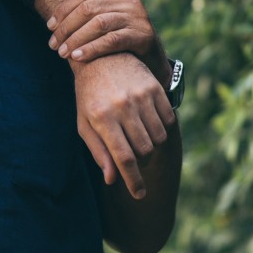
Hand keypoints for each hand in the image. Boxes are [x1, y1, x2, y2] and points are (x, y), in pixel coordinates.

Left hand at [47, 0, 166, 80]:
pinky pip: (111, 40)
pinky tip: (77, 57)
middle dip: (67, 27)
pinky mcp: (142, 35)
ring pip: (98, 24)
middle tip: (53, 44)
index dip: (64, 10)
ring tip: (62, 53)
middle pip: (89, 8)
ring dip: (76, 39)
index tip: (49, 26)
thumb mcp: (115, 12)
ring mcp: (138, 16)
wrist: (152, 57)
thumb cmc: (125, 33)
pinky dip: (92, 48)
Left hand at [73, 54, 173, 198]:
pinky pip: (168, 120)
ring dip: (152, 146)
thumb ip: (99, 152)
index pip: (123, 158)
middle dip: (141, 161)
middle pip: (144, 150)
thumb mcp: (85, 124)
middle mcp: (122, 106)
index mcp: (102, 117)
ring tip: (139, 138)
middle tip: (134, 157)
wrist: (100, 58)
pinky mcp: (154, 88)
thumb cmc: (88, 96)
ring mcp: (140, 96)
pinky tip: (149, 124)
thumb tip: (112, 179)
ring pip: (158, 138)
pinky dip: (162, 129)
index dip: (133, 180)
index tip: (139, 194)